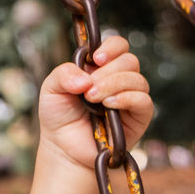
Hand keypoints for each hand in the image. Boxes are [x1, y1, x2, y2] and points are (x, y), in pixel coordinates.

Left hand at [36, 36, 153, 168]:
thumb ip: (63, 74)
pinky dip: (126, 98)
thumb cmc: (58, 116)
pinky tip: (108, 105)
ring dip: (114, 85)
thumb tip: (86, 78)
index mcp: (100, 68)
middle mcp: (119, 80)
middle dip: (108, 71)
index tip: (96, 59)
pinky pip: (143, 101)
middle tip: (88, 89)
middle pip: (130, 60)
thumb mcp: (51, 89)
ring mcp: (130, 98)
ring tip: (92, 98)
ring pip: (137, 79)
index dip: (111, 47)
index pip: (118, 46)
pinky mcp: (138, 117)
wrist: (63, 147)